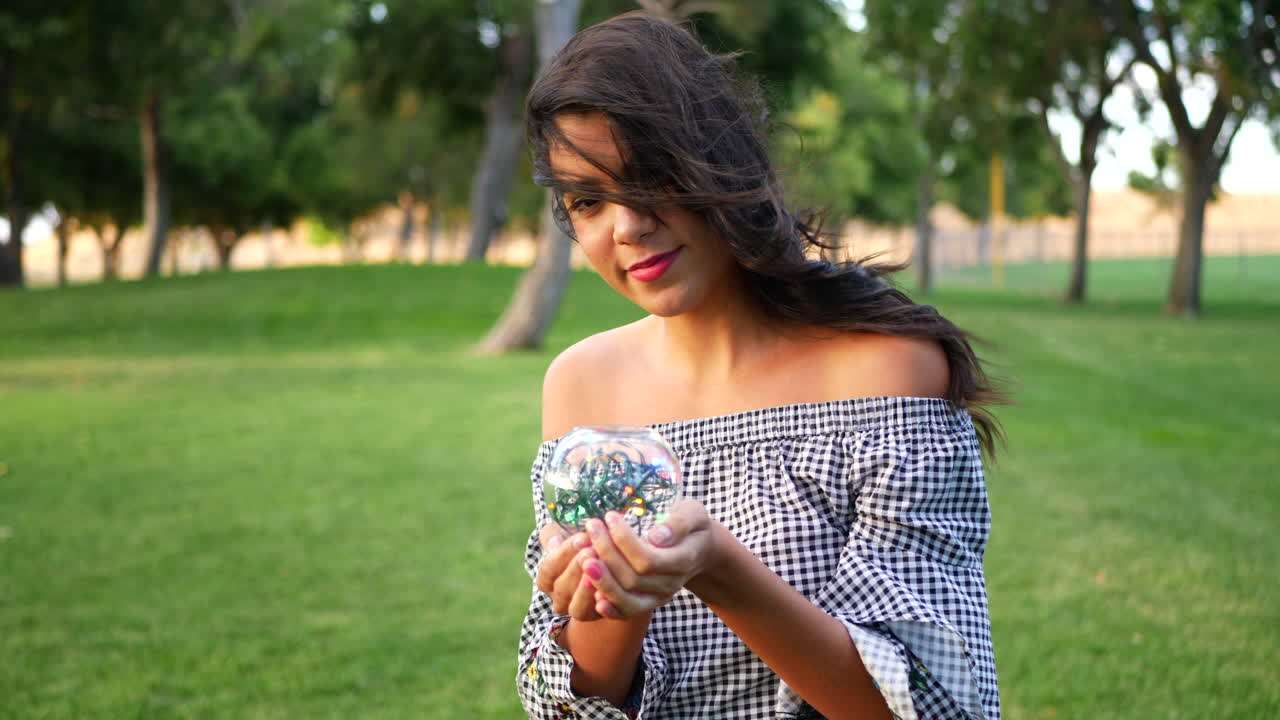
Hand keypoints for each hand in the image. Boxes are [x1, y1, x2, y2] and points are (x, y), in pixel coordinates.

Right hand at [535, 524, 605, 620]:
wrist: (612, 562)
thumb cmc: (584, 544)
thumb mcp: (565, 535)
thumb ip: (553, 535)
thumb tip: (554, 541)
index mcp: (547, 580)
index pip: (548, 569)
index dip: (564, 553)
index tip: (583, 537)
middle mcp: (560, 600)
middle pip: (562, 588)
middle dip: (577, 567)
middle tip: (593, 550)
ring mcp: (579, 611)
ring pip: (578, 608)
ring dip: (588, 588)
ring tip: (601, 566)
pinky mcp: (601, 617)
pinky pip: (600, 617)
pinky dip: (605, 607)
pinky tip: (609, 592)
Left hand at [580, 499, 720, 618]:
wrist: (698, 550)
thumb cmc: (691, 525)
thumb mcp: (693, 514)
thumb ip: (679, 523)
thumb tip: (656, 537)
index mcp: (683, 560)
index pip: (648, 559)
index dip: (624, 540)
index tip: (609, 516)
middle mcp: (670, 585)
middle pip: (632, 579)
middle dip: (607, 554)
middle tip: (591, 527)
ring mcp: (658, 597)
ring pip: (627, 600)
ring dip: (602, 582)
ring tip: (584, 559)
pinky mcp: (647, 603)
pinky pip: (627, 613)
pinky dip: (609, 608)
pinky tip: (592, 595)